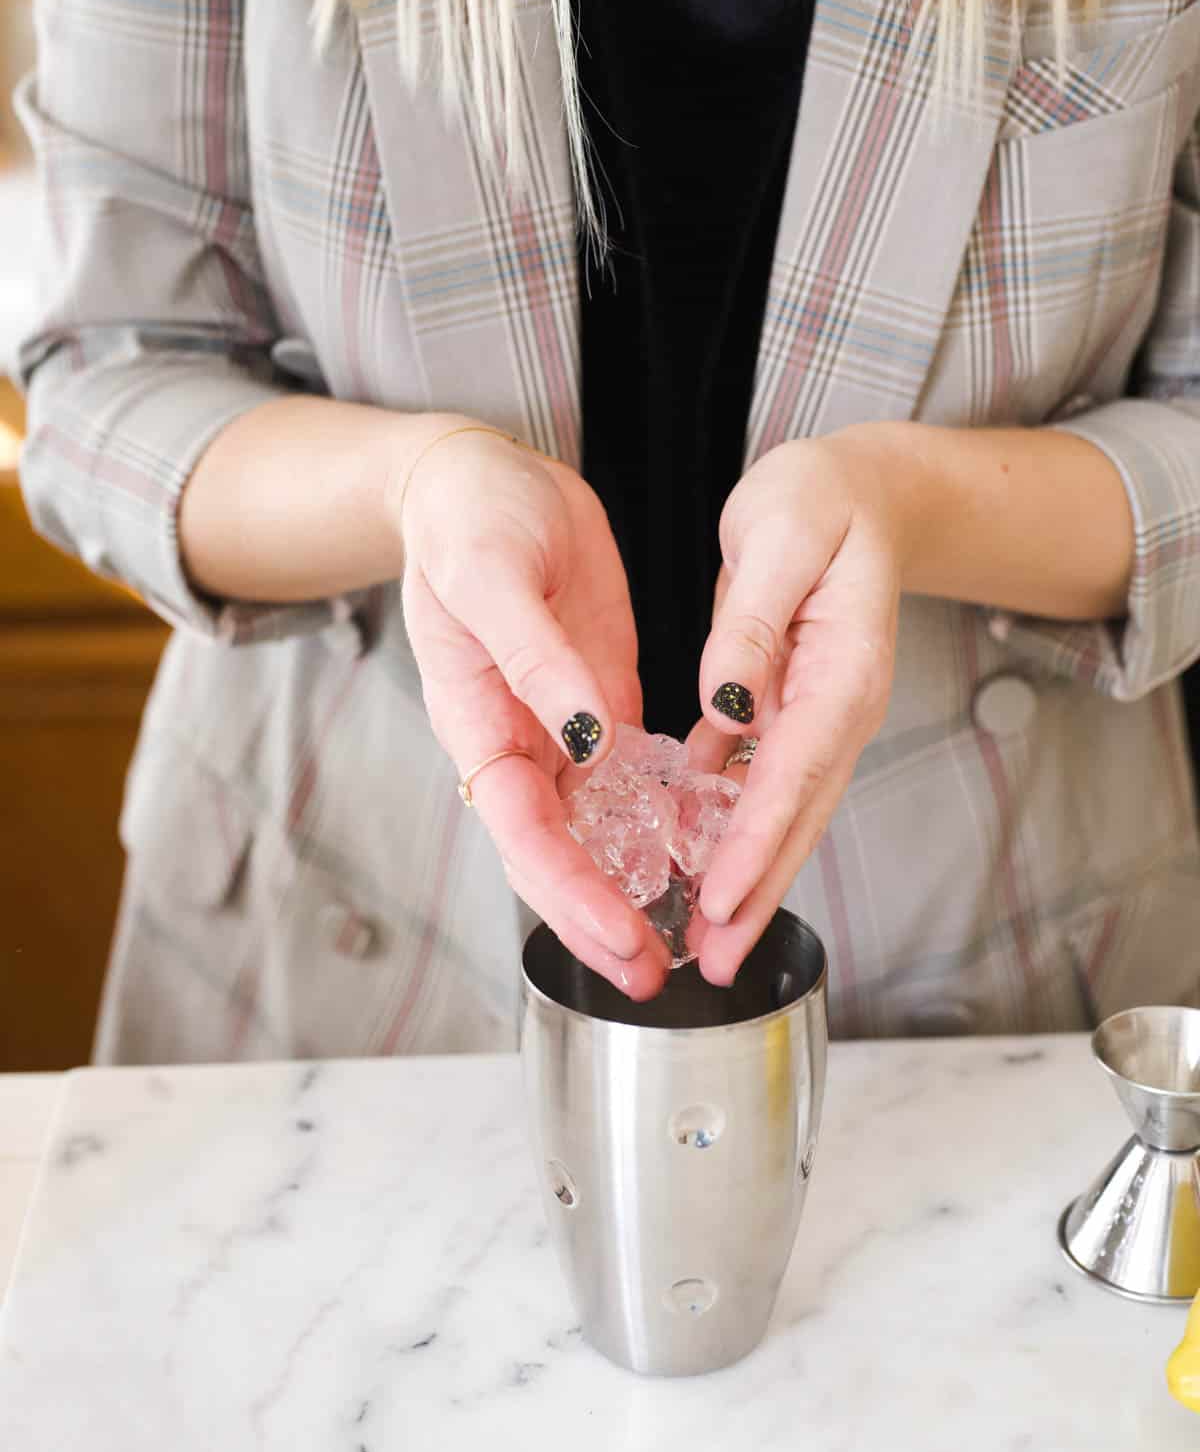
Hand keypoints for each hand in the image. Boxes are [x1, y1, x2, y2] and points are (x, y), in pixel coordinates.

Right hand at [393, 424, 669, 998]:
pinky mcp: (596, 702)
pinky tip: (692, 852)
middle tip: (655, 974)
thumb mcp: (494, 574)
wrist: (480, 477)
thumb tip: (585, 736)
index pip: (523, 832)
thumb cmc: (467, 518)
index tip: (621, 938)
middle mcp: (517, 741)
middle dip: (600, 919)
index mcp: (477, 720)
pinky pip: (623, 782)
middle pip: (555, 854)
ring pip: (591, 832)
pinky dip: (653, 822)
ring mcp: (558, 727)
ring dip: (629, 886)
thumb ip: (536, 658)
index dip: (569, 893)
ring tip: (678, 937)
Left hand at [687, 430, 904, 984]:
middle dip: (755, 894)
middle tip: (716, 963)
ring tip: (708, 938)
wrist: (861, 491)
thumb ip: (753, 623)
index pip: (792, 773)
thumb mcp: (782, 535)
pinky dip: (732, 827)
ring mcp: (821, 716)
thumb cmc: (823, 501)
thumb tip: (725, 704)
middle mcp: (840, 708)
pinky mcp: (792, 710)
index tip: (718, 901)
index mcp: (842, 672)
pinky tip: (697, 861)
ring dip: (747, 877)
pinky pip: (761, 782)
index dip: (755, 844)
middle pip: (796, 817)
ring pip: (781, 812)